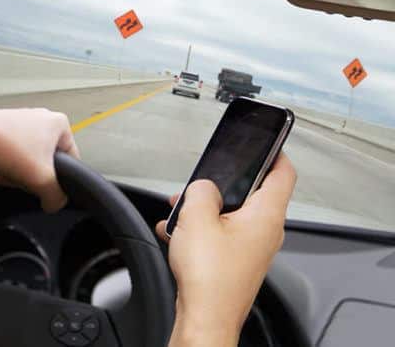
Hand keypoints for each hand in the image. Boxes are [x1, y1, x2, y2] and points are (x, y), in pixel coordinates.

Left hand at [0, 108, 78, 212]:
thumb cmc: (5, 148)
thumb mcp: (42, 181)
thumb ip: (57, 197)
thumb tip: (55, 203)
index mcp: (58, 122)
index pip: (71, 160)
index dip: (58, 179)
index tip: (44, 185)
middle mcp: (40, 116)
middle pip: (46, 161)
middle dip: (33, 175)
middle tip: (22, 179)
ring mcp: (20, 119)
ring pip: (27, 159)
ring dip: (18, 172)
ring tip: (6, 174)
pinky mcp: (1, 125)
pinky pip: (11, 153)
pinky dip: (5, 164)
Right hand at [156, 154, 296, 345]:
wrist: (205, 319)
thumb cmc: (211, 279)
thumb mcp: (197, 218)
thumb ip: (201, 191)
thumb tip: (203, 186)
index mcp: (266, 216)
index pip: (284, 172)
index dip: (275, 152)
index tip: (265, 142)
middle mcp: (265, 232)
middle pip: (252, 193)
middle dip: (224, 185)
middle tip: (204, 182)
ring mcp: (251, 248)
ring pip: (231, 215)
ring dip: (206, 209)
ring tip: (182, 213)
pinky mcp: (236, 262)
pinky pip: (220, 235)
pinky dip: (201, 230)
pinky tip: (178, 235)